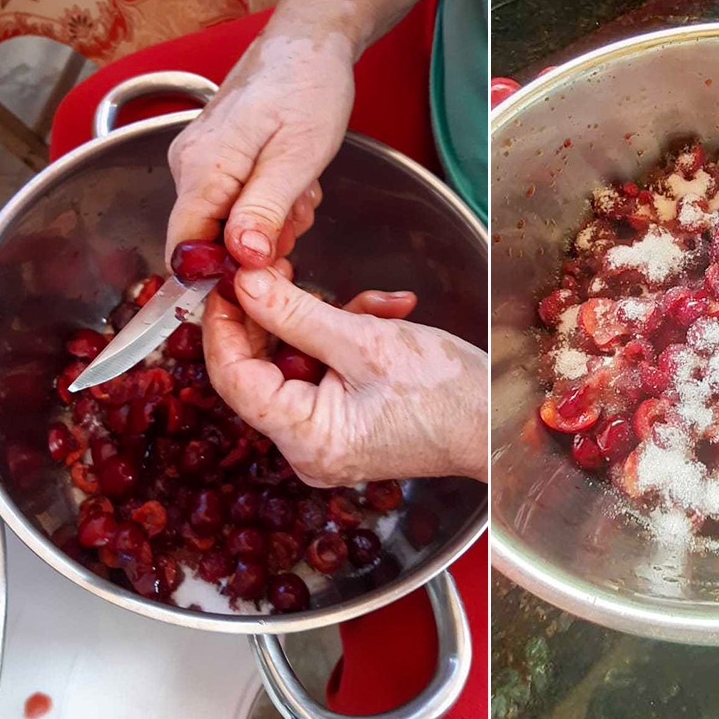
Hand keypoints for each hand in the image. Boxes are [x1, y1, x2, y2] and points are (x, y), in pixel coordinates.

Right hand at [166, 30, 354, 268]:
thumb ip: (264, 209)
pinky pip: (231, 197)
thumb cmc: (308, 86)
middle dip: (256, 241)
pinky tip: (292, 179)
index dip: (221, 271)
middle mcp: (187, 164)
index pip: (184, 246)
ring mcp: (198, 157)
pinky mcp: (213, 153)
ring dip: (268, 219)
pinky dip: (265, 199)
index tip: (264, 269)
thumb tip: (241, 257)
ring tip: (300, 189)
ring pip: (225, 220)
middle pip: (207, 237)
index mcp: (202, 167)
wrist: (310, 38)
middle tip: (298, 213)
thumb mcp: (298, 157)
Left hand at [204, 266, 488, 485]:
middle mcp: (305, 450)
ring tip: (366, 301)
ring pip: (294, 364)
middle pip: (260, 370)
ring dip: (322, 322)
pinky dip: (342, 340)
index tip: (224, 281)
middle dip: (274, 316)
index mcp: (305, 438)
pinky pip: (320, 373)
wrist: (497, 424)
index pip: (233, 379)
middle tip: (281, 268)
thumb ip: (295, 313)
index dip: (222, 326)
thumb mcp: (365, 341)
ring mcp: (323, 440)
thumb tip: (243, 284)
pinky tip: (382, 315)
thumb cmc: (448, 392)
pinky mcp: (341, 425)